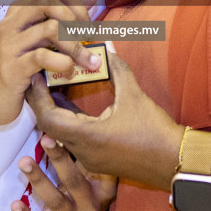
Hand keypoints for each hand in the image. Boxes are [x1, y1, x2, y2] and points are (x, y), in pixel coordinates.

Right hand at [0, 0, 100, 126]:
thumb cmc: (16, 67)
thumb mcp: (35, 40)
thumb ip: (57, 22)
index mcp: (19, 12)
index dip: (77, 3)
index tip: (87, 23)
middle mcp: (13, 23)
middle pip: (51, 3)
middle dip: (78, 20)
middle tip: (88, 40)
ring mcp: (11, 44)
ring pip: (52, 29)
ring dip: (76, 46)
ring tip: (86, 62)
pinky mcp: (13, 67)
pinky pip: (43, 56)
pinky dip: (64, 63)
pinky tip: (68, 72)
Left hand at [11, 133, 117, 210]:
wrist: (87, 210)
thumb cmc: (91, 178)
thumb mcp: (97, 164)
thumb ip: (94, 144)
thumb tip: (100, 111)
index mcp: (106, 189)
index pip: (99, 170)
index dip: (87, 150)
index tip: (71, 131)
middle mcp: (91, 206)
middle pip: (74, 181)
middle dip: (59, 159)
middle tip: (45, 138)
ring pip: (55, 200)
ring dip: (38, 179)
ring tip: (24, 162)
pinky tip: (15, 204)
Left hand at [25, 51, 184, 189]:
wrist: (174, 162)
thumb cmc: (155, 132)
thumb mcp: (134, 96)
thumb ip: (116, 69)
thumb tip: (106, 47)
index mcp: (87, 137)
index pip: (48, 118)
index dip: (38, 96)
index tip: (37, 76)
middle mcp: (83, 152)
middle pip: (49, 127)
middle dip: (42, 103)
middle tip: (40, 79)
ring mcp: (89, 160)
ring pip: (60, 136)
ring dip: (54, 113)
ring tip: (53, 88)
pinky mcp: (97, 161)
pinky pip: (72, 142)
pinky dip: (68, 123)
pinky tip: (71, 107)